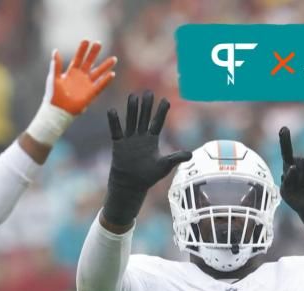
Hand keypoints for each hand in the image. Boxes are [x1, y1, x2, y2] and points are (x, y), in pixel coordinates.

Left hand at [25, 41, 115, 145]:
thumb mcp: (54, 77)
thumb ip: (56, 64)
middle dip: (94, 53)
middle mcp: (80, 77)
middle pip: (89, 62)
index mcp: (71, 72)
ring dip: (105, 66)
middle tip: (99, 43)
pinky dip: (106, 81)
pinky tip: (112, 74)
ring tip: (113, 58)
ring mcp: (86, 84)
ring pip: (98, 73)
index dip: (82, 50)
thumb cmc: (53, 95)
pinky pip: (100, 86)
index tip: (87, 40)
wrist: (57, 111)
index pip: (78, 58)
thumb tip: (55, 50)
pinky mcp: (90, 94)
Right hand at [102, 91, 190, 227]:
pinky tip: (112, 111)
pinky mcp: (118, 145)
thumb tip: (191, 154)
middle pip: (144, 118)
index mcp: (152, 140)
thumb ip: (176, 158)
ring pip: (131, 121)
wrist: (131, 185)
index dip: (161, 112)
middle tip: (148, 92)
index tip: (165, 100)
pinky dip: (114, 122)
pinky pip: (116, 131)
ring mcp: (129, 140)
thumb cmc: (148, 176)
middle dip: (146, 106)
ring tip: (133, 96)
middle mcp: (140, 137)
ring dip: (132, 109)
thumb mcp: (164, 166)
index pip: (157, 123)